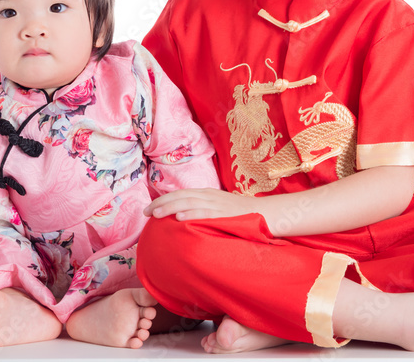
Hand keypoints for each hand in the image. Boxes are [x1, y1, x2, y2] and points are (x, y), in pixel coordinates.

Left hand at [143, 188, 259, 220]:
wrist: (267, 214)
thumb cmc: (243, 214)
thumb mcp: (220, 208)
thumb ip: (204, 211)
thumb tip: (184, 220)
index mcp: (208, 194)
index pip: (181, 193)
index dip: (163, 199)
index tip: (148, 208)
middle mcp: (210, 196)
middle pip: (181, 196)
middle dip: (161, 203)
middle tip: (145, 213)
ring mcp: (218, 204)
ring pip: (189, 203)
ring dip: (170, 207)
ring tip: (155, 214)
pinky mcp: (225, 214)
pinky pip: (205, 213)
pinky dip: (191, 214)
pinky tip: (179, 218)